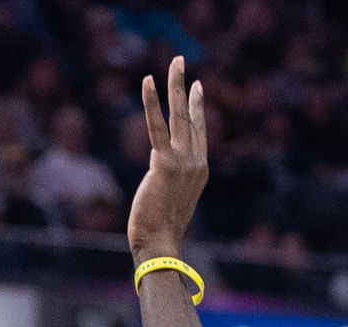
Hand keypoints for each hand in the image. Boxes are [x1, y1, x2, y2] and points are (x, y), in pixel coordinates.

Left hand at [127, 56, 207, 262]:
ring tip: (175, 61)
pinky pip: (157, 127)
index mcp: (199, 171)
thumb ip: (169, 184)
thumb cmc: (160, 231)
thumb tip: (160, 181)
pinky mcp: (165, 163)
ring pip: (179, 115)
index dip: (198, 108)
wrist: (160, 244)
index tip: (197, 88)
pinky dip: (152, 103)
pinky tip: (148, 82)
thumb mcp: (170, 202)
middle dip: (186, 87)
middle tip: (181, 62)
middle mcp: (196, 162)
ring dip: (176, 85)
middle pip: (192, 117)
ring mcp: (184, 161)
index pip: (200, 132)